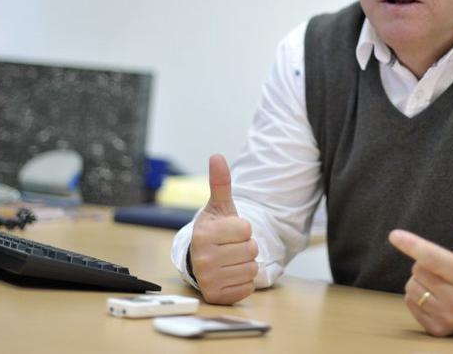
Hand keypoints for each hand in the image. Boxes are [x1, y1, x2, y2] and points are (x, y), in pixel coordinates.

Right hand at [189, 154, 259, 304]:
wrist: (201, 258)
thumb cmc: (215, 230)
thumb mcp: (219, 207)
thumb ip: (220, 183)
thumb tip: (217, 156)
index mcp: (203, 233)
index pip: (245, 229)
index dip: (243, 228)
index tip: (230, 231)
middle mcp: (202, 257)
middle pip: (251, 249)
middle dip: (246, 247)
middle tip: (231, 246)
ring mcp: (208, 278)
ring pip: (251, 269)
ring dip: (246, 264)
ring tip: (231, 259)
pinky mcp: (216, 296)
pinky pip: (247, 288)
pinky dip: (243, 281)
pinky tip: (230, 274)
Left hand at [388, 195, 452, 336]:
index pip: (434, 258)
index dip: (414, 245)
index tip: (394, 235)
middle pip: (418, 269)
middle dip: (426, 264)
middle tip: (446, 269)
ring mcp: (448, 317)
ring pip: (411, 286)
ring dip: (421, 281)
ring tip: (442, 283)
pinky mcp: (437, 329)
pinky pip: (409, 302)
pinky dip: (418, 297)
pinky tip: (437, 298)